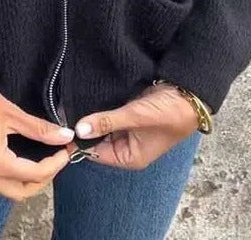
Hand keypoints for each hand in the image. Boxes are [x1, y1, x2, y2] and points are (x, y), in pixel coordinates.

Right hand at [0, 89, 73, 200]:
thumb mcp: (13, 114)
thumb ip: (40, 129)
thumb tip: (65, 136)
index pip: (33, 174)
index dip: (54, 165)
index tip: (66, 151)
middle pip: (21, 192)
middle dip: (43, 179)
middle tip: (56, 160)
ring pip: (7, 190)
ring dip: (27, 180)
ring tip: (42, 160)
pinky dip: (13, 176)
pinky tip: (23, 159)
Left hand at [72, 82, 199, 168]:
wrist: (188, 93)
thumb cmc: (167, 113)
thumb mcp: (135, 117)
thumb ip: (107, 122)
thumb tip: (79, 130)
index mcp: (129, 157)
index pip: (96, 153)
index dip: (79, 141)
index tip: (62, 127)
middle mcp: (127, 147)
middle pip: (97, 140)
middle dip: (84, 127)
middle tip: (63, 110)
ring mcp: (127, 130)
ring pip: (102, 126)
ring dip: (92, 116)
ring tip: (71, 103)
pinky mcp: (128, 115)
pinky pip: (109, 114)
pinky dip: (100, 108)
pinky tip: (87, 97)